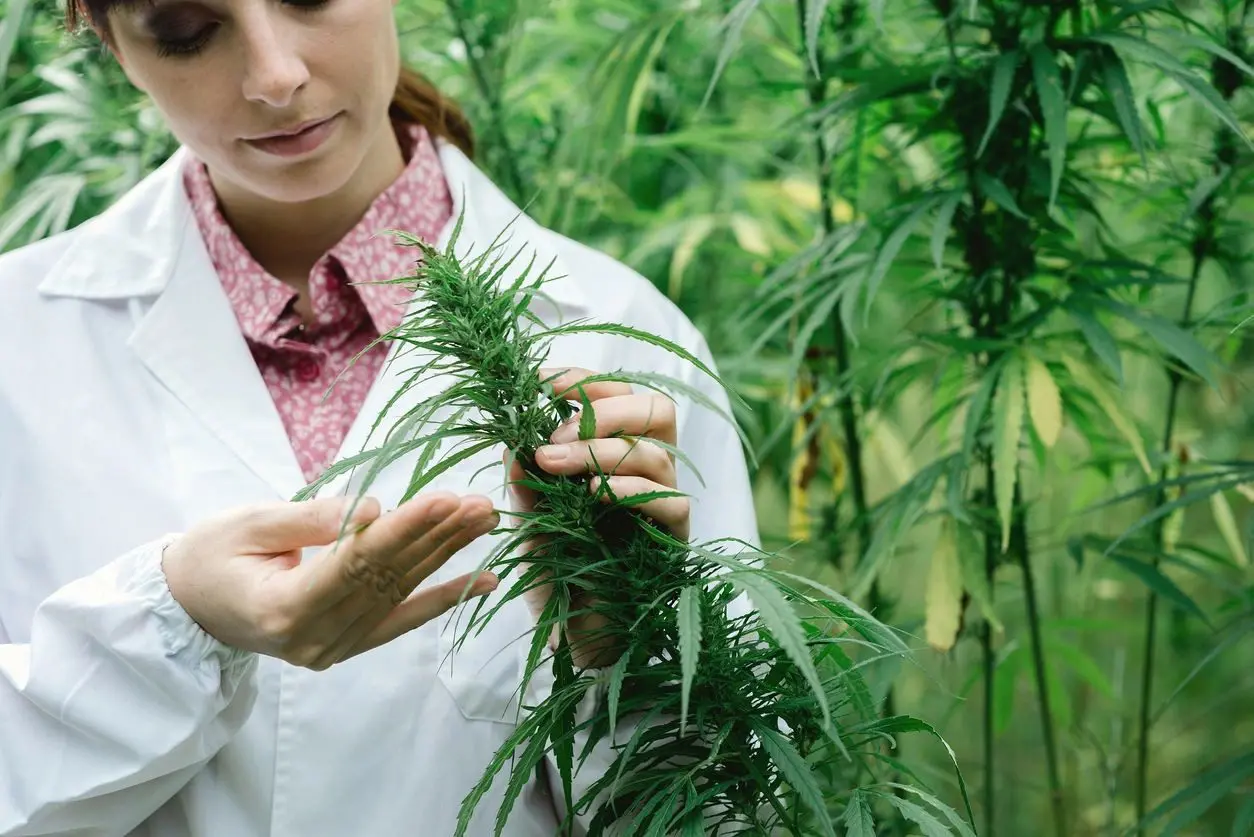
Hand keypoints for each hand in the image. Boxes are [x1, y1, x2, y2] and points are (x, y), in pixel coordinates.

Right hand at [162, 492, 498, 670]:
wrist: (188, 605)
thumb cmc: (209, 555)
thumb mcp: (248, 524)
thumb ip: (312, 520)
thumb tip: (373, 509)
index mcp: (281, 609)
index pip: (355, 564)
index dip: (402, 530)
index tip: (443, 499)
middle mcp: (312, 638)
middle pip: (386, 579)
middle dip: (437, 538)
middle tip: (479, 505)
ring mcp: (331, 649)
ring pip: (400, 594)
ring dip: (447, 556)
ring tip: (484, 522)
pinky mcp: (345, 645)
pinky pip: (401, 620)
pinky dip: (443, 598)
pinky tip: (484, 581)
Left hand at [507, 367, 688, 667]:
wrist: (576, 636)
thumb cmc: (557, 572)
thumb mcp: (529, 521)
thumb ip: (524, 483)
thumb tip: (512, 441)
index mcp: (616, 454)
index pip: (620, 396)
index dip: (585, 381)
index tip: (540, 381)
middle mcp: (647, 472)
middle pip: (656, 409)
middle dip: (605, 408)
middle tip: (554, 430)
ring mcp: (663, 505)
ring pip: (657, 453)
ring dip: (601, 450)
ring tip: (553, 463)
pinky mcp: (673, 542)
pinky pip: (670, 503)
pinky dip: (630, 489)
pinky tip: (594, 495)